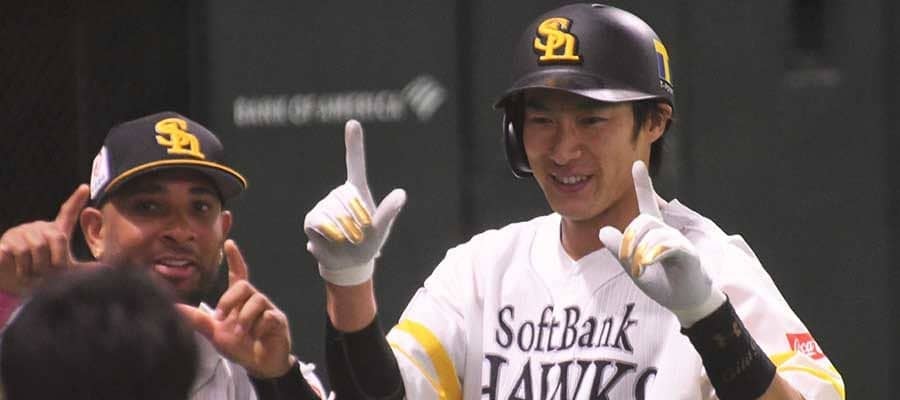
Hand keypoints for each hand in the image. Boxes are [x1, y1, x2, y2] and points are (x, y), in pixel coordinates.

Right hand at [0, 185, 99, 294]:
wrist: (11, 283)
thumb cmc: (41, 276)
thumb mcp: (63, 272)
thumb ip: (83, 269)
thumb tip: (106, 269)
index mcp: (55, 232)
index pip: (68, 213)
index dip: (76, 200)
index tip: (86, 187)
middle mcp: (39, 227)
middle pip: (56, 238)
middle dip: (54, 261)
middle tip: (47, 276)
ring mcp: (21, 232)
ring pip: (35, 247)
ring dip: (34, 268)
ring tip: (31, 276)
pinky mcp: (4, 240)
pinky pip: (16, 251)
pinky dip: (18, 266)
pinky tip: (15, 268)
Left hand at [177, 239, 294, 377]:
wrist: (259, 365)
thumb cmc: (240, 346)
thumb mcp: (215, 333)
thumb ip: (198, 320)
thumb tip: (174, 308)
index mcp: (240, 301)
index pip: (239, 274)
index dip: (235, 258)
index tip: (229, 243)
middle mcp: (255, 300)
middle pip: (244, 285)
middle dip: (229, 300)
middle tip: (221, 318)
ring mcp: (268, 309)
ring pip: (255, 301)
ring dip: (243, 319)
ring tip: (240, 333)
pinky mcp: (278, 320)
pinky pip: (267, 316)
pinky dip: (258, 328)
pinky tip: (257, 336)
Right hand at [303, 120, 405, 285]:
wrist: (348, 263)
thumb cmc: (369, 243)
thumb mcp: (381, 230)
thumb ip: (389, 211)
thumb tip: (401, 193)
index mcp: (358, 190)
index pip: (355, 162)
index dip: (353, 143)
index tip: (352, 123)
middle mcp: (339, 193)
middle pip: (347, 200)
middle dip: (357, 222)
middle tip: (359, 236)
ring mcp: (324, 204)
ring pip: (334, 214)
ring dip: (345, 232)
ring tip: (347, 240)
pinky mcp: (312, 218)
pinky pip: (320, 223)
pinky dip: (329, 236)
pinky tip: (331, 241)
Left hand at [598, 161, 725, 326]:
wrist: (685, 302)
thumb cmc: (662, 283)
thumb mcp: (633, 267)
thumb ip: (619, 250)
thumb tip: (602, 231)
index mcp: (654, 232)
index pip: (648, 203)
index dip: (643, 183)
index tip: (637, 163)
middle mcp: (667, 232)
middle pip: (642, 221)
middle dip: (629, 239)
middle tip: (628, 260)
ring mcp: (679, 241)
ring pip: (653, 233)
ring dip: (640, 251)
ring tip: (639, 268)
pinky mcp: (688, 254)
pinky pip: (668, 246)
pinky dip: (654, 254)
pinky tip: (648, 263)